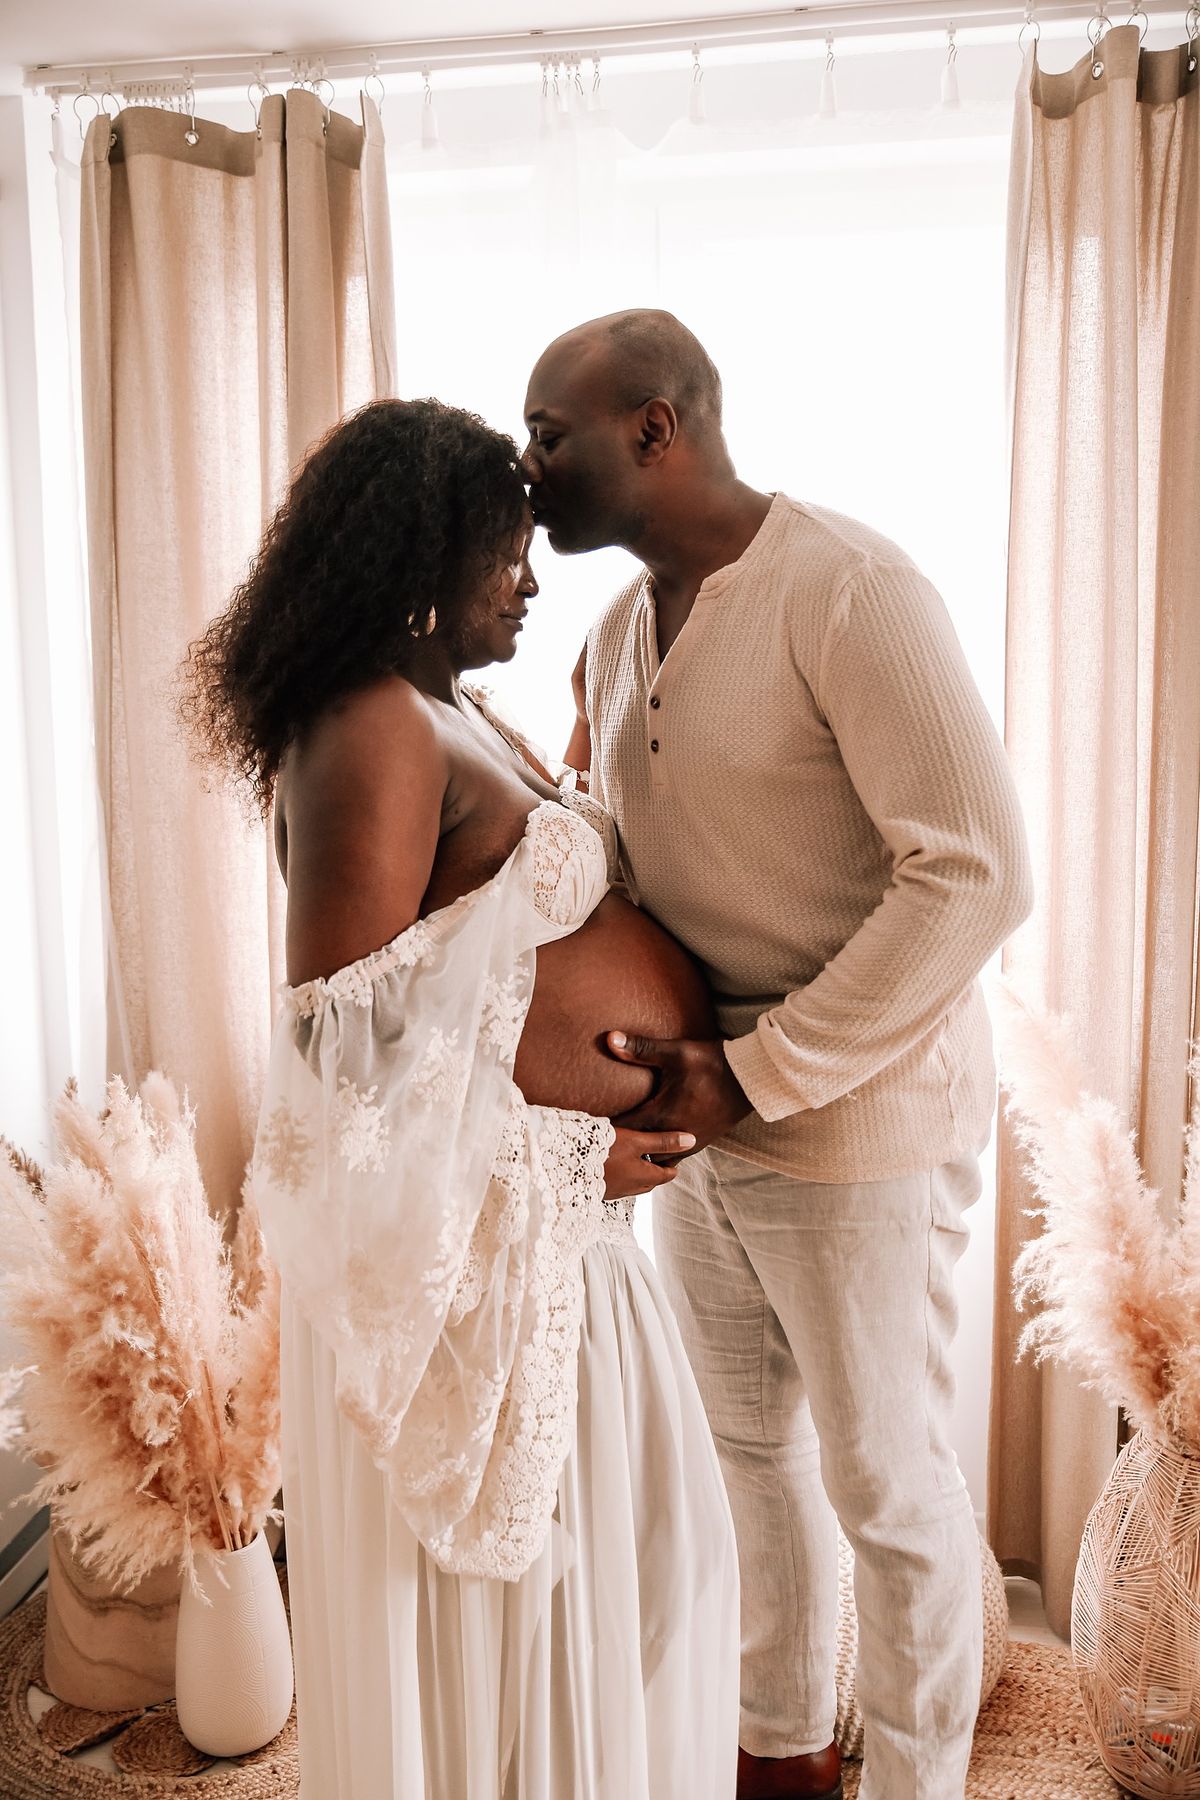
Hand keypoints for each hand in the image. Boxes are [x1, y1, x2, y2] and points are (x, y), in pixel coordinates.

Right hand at [604, 1126, 696, 1198]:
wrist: (567, 1167)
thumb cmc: (605, 1152)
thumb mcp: (637, 1141)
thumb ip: (663, 1142)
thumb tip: (692, 1140)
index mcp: (645, 1178)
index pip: (668, 1174)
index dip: (674, 1163)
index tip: (676, 1154)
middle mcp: (632, 1189)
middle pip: (652, 1180)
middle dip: (658, 1169)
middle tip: (660, 1155)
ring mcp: (615, 1191)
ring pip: (635, 1183)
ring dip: (640, 1172)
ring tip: (639, 1156)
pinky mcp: (600, 1189)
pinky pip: (620, 1183)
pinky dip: (625, 1174)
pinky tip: (616, 1163)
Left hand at [607, 1033, 752, 1152]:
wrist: (750, 1079)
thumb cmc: (711, 1063)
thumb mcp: (675, 1052)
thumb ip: (641, 1049)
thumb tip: (610, 1039)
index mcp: (662, 1115)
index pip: (624, 1129)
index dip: (605, 1130)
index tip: (589, 1129)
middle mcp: (674, 1134)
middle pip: (638, 1151)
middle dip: (622, 1147)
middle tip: (603, 1144)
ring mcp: (689, 1142)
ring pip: (657, 1158)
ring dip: (642, 1154)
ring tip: (627, 1148)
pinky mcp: (701, 1141)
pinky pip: (674, 1157)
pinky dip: (661, 1154)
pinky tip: (653, 1145)